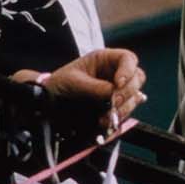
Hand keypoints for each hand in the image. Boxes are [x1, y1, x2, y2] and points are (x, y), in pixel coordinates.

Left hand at [31, 49, 146, 134]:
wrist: (47, 103)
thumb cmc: (59, 85)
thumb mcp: (73, 82)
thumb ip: (95, 87)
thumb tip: (113, 93)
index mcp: (105, 60)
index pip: (127, 59)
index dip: (128, 70)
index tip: (119, 83)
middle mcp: (114, 74)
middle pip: (137, 79)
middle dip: (127, 92)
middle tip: (114, 103)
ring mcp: (116, 91)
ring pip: (134, 98)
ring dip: (123, 109)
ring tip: (106, 119)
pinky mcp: (114, 107)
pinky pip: (125, 112)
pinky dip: (119, 119)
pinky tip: (107, 124)